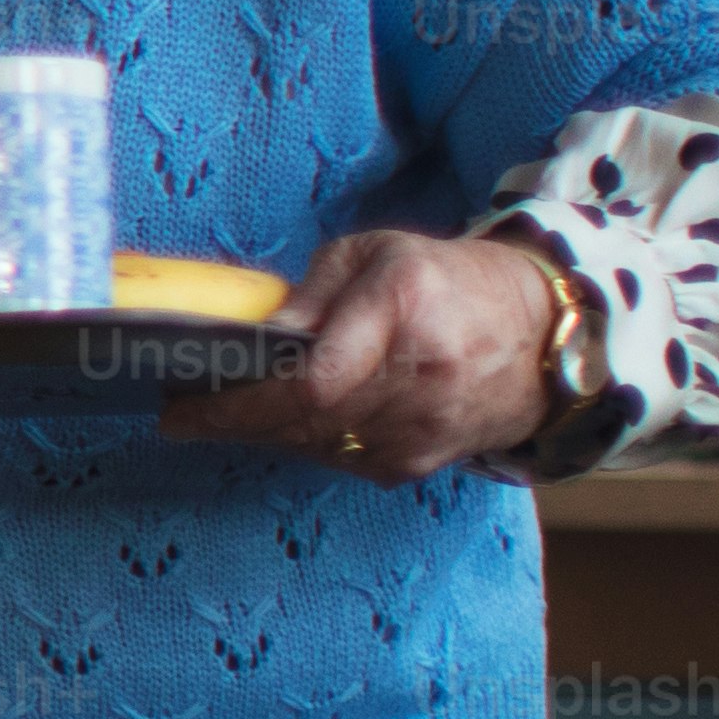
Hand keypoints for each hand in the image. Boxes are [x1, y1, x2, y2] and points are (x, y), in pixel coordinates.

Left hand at [165, 229, 567, 480]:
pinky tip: (281, 425)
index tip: (181, 402)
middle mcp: (419, 377)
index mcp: (404, 309)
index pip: (308, 382)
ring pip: (315, 446)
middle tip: (183, 412)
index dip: (237, 402)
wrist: (537, 334)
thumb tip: (254, 341)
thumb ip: (309, 296)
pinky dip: (302, 444)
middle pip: (302, 421)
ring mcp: (424, 429)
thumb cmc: (442, 281)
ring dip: (260, 435)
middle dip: (232, 420)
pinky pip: (340, 461)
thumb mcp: (373, 255)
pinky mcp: (423, 463)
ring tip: (220, 414)